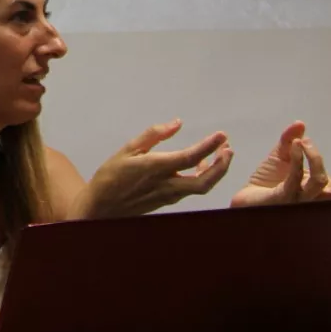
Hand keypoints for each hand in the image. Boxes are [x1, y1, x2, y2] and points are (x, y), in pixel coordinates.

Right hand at [80, 120, 232, 218]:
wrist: (101, 208)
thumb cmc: (110, 176)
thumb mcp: (127, 149)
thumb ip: (153, 134)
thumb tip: (176, 123)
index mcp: (154, 168)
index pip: (189, 158)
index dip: (208, 147)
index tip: (221, 135)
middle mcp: (165, 185)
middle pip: (203, 181)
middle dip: (222, 166)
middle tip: (229, 149)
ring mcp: (168, 196)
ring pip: (200, 187)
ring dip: (215, 171)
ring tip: (221, 154)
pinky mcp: (168, 201)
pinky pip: (191, 189)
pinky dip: (202, 176)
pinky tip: (201, 165)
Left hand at [230, 122, 330, 206]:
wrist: (246, 197)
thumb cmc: (267, 181)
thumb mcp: (282, 156)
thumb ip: (291, 140)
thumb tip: (300, 124)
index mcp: (322, 192)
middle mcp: (316, 200)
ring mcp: (300, 201)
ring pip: (319, 183)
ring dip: (315, 158)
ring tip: (305, 143)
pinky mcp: (283, 198)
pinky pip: (295, 180)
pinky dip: (298, 160)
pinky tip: (296, 146)